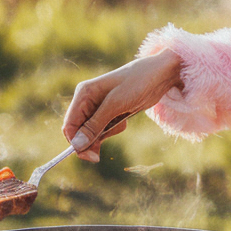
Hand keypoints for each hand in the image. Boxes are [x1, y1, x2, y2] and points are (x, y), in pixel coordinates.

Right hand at [61, 49, 181, 161]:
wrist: (161, 73)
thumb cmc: (138, 83)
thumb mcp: (116, 104)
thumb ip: (95, 125)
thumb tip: (76, 145)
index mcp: (84, 94)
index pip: (70, 125)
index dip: (76, 143)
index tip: (90, 156)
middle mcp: (88, 100)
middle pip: (79, 131)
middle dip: (91, 141)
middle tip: (103, 151)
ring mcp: (99, 107)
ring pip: (92, 132)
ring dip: (105, 135)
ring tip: (121, 122)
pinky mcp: (111, 111)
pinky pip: (105, 129)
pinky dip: (114, 130)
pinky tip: (125, 120)